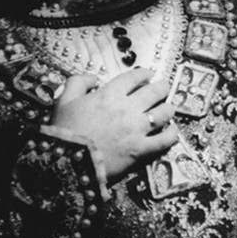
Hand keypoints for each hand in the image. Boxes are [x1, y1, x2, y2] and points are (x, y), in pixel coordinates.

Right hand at [50, 68, 178, 180]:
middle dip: (162, 87)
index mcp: (110, 94)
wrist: (66, 163)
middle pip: (156, 91)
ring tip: (168, 109)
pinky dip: (172, 133)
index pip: (135, 77)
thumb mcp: (64, 101)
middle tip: (163, 88)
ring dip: (168, 108)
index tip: (148, 75)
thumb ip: (77, 83)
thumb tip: (92, 78)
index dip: (145, 74)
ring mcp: (137, 129)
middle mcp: (127, 108)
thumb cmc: (64, 134)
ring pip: (165, 112)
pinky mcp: (141, 149)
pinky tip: (172, 130)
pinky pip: (166, 138)